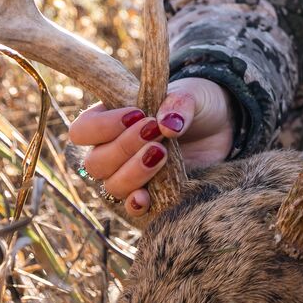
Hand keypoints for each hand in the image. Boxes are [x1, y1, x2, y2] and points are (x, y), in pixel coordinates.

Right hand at [67, 77, 236, 215]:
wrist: (221, 128)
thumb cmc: (196, 105)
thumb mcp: (192, 94)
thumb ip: (179, 103)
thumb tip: (169, 125)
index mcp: (110, 120)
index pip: (82, 130)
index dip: (102, 126)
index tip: (137, 115)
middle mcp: (113, 150)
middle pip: (95, 162)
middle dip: (123, 148)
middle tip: (154, 132)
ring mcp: (129, 175)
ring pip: (111, 185)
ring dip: (133, 172)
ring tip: (162, 153)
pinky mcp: (150, 194)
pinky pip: (130, 207)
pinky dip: (136, 204)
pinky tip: (146, 196)